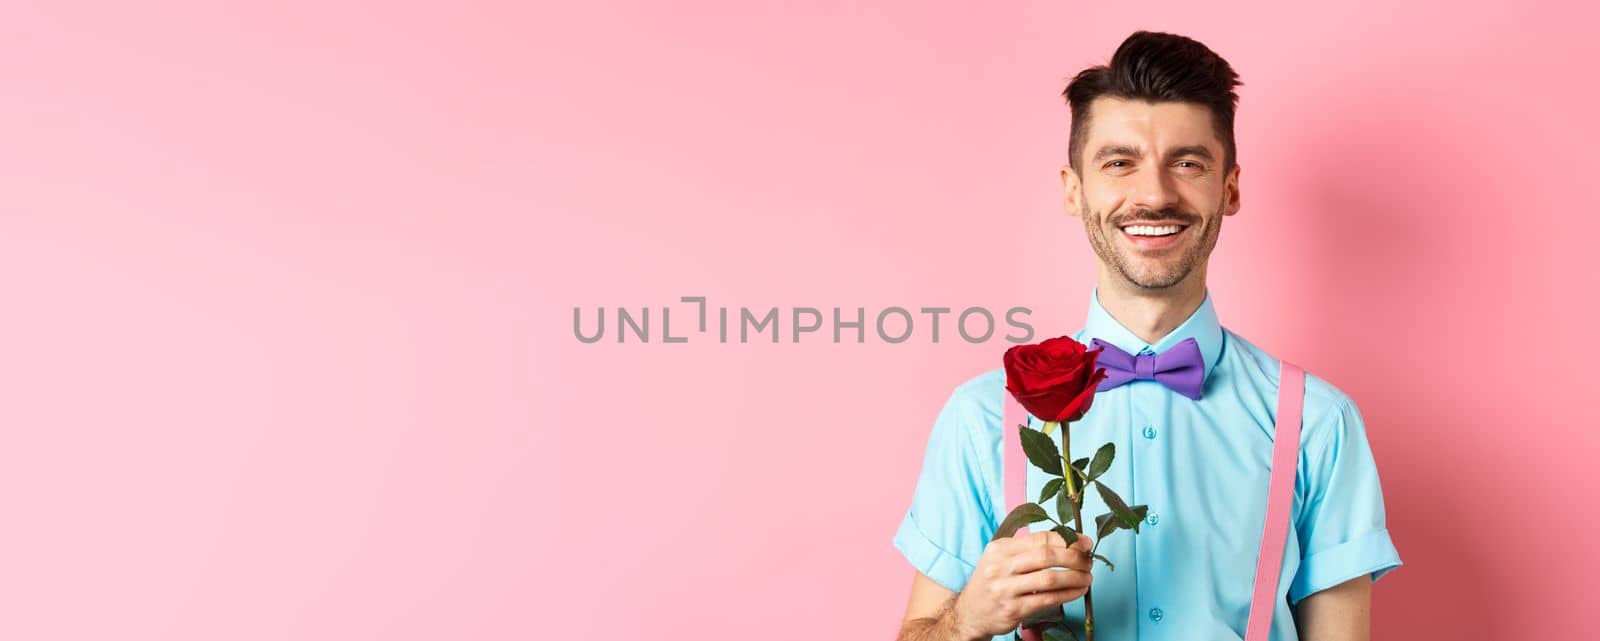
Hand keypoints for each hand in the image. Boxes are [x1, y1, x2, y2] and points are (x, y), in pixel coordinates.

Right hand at [951, 530, 1093, 639]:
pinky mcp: (1013, 610)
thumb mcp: (1000, 559)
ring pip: (1049, 579)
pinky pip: (1047, 600)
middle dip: (1074, 557)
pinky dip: (1068, 594)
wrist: (970, 613)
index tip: (1085, 542)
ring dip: (1074, 577)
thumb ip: (1026, 549)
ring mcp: (1005, 589)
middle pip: (1046, 556)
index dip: (1067, 539)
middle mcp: (1000, 567)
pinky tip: (1078, 591)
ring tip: (1087, 577)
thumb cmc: (992, 582)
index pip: (1039, 539)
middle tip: (1089, 561)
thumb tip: (1067, 541)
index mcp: (999, 549)